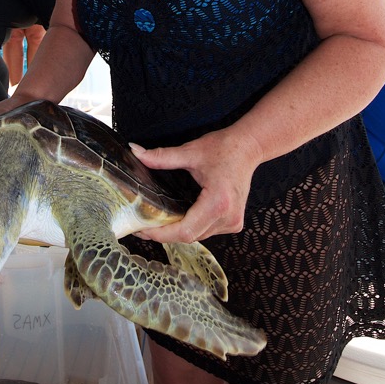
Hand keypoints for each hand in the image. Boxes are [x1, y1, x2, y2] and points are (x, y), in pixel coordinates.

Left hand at [129, 126, 261, 243]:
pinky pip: (206, 231)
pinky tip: (176, 218)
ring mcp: (232, 222)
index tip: (143, 228)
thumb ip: (161, 156)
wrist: (249, 147)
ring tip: (156, 222)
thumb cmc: (224, 148)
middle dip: (165, 233)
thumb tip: (135, 151)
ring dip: (177, 231)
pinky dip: (191, 227)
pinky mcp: (233, 222)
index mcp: (218, 202)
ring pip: (198, 236)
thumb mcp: (190, 151)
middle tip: (142, 225)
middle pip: (190, 236)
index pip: (185, 230)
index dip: (162, 233)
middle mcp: (227, 217)